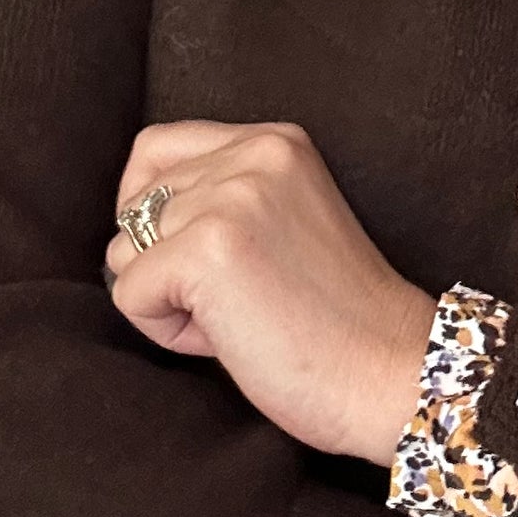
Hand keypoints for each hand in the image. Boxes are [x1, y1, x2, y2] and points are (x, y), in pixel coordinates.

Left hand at [103, 121, 436, 463]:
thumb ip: (221, 197)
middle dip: (163, 263)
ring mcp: (230, 198)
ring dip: (166, 299)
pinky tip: (227, 339)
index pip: (156, 151)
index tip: (197, 261)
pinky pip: (130, 294)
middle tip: (233, 301)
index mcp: (275, 141)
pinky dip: (165, 332)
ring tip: (236, 319)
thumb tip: (127, 226)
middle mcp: (253, 154)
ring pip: (126, 251)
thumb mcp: (282, 221)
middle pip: (135, 204)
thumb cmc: (336, 320)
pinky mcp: (208, 251)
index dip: (153, 212)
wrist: (391, 374)